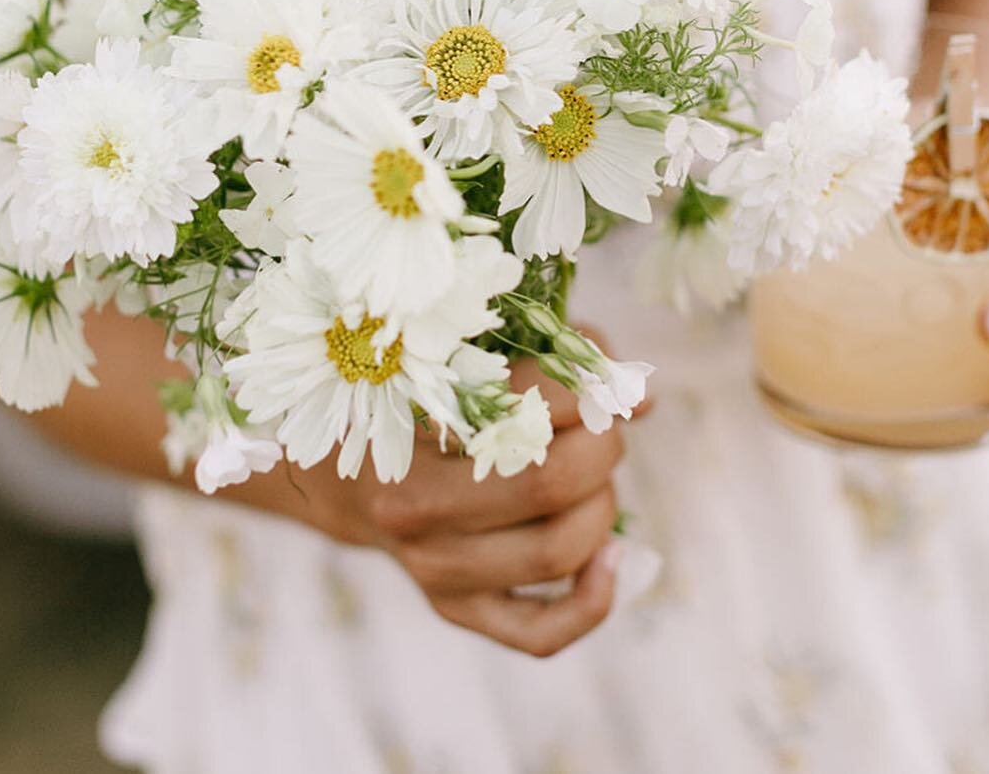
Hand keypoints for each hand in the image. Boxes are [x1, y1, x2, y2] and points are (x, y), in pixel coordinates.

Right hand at [230, 361, 626, 655]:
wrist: (347, 474)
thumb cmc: (424, 399)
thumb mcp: (469, 359)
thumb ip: (554, 362)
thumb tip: (641, 397)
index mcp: (411, 423)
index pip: (529, 406)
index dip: (589, 388)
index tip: (605, 379)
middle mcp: (414, 504)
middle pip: (552, 482)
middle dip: (603, 446)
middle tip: (605, 427)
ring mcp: (433, 566)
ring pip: (559, 550)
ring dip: (603, 506)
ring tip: (593, 477)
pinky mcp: (454, 608)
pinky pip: (541, 630)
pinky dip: (594, 598)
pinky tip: (611, 557)